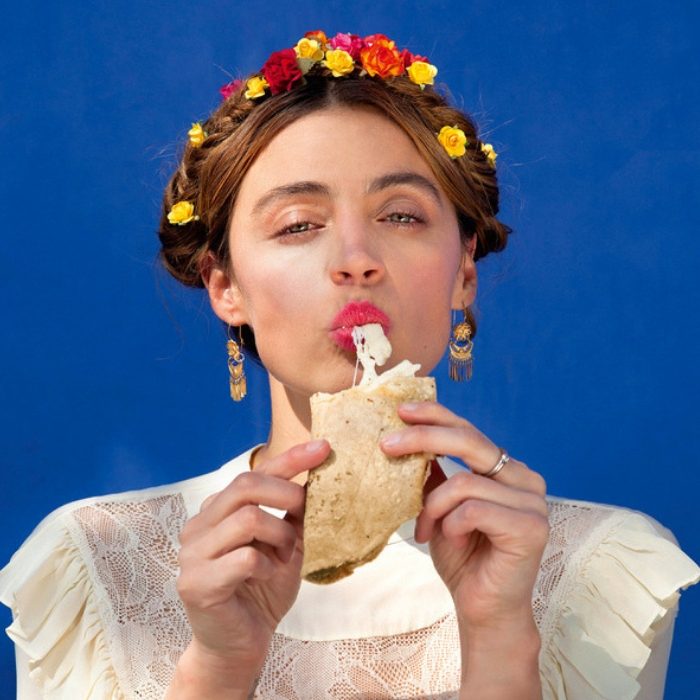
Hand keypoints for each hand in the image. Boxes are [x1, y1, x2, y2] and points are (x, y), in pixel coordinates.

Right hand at [175, 440, 329, 680]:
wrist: (240, 644)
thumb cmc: (262, 589)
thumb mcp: (286, 544)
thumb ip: (295, 514)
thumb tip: (321, 478)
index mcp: (217, 510)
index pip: (254, 472)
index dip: (291, 458)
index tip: (324, 447)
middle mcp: (199, 525)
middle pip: (246, 485)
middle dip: (287, 494)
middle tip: (305, 513)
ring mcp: (192, 553)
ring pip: (248, 518)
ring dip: (280, 535)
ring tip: (286, 554)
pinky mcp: (195, 582)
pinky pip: (245, 558)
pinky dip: (268, 565)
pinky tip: (268, 575)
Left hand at [381, 402, 547, 631]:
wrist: (484, 609)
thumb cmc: (463, 557)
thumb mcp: (441, 507)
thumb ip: (435, 475)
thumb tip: (405, 437)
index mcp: (506, 470)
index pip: (469, 430)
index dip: (436, 415)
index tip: (401, 410)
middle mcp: (525, 479)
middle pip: (469, 442)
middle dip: (423, 439)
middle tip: (386, 445)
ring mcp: (533, 502)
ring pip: (463, 482)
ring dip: (433, 507)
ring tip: (426, 529)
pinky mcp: (531, 528)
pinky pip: (472, 510)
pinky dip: (450, 524)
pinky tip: (450, 540)